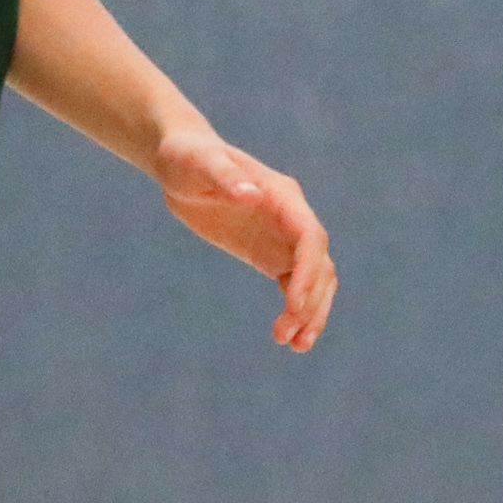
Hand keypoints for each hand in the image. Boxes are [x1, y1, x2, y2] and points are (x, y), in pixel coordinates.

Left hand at [153, 127, 336, 352]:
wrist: (182, 163)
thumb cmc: (188, 157)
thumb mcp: (200, 163)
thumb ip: (226, 176)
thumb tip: (252, 195)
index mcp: (282, 197)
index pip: (310, 237)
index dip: (308, 271)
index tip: (293, 303)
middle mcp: (292, 219)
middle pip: (321, 265)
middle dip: (311, 301)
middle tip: (290, 336)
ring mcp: (285, 239)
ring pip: (315, 282)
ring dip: (311, 313)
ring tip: (294, 345)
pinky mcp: (271, 256)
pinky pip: (295, 288)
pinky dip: (296, 313)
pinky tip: (287, 337)